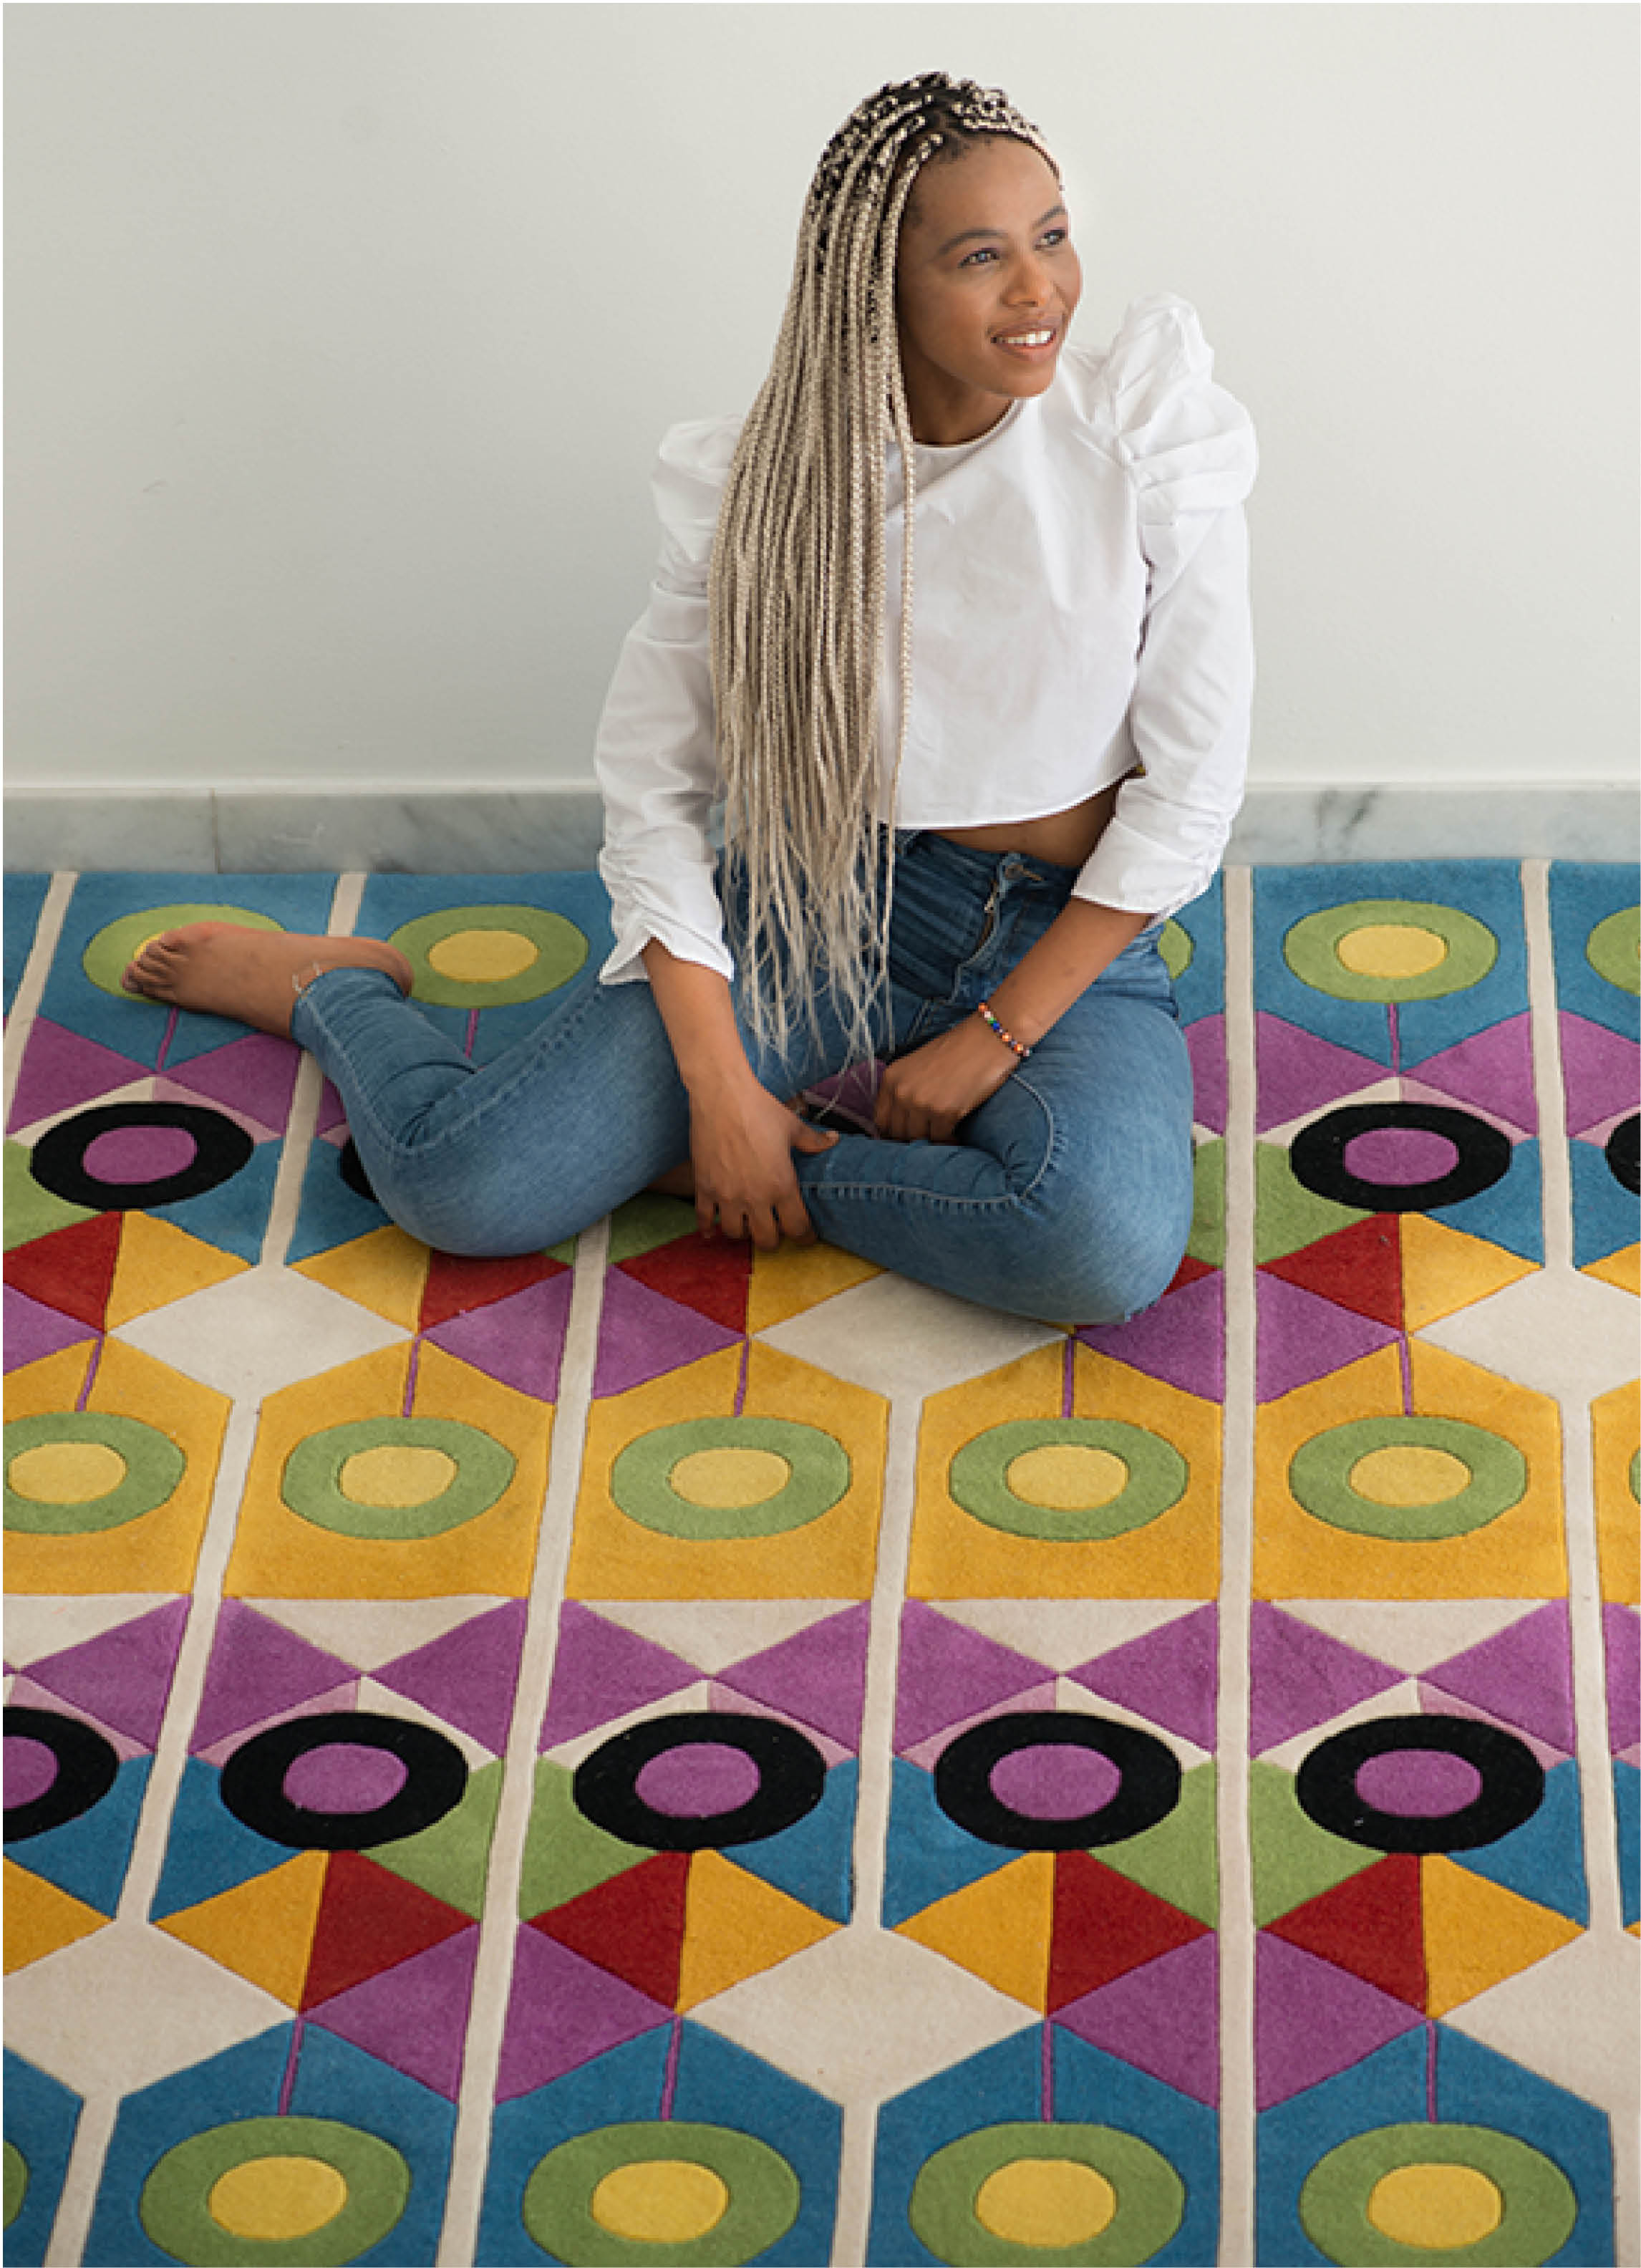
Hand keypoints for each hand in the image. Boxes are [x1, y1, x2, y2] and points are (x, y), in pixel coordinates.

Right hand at [690, 1081, 838, 1249]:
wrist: (722, 1096)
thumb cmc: (759, 1109)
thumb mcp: (792, 1126)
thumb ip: (813, 1141)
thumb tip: (833, 1139)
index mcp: (781, 1185)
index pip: (797, 1227)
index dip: (804, 1237)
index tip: (805, 1238)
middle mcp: (755, 1197)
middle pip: (766, 1240)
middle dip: (773, 1240)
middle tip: (774, 1233)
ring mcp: (726, 1195)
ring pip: (735, 1234)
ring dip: (742, 1232)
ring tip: (746, 1224)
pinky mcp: (704, 1187)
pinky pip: (703, 1218)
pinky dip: (707, 1227)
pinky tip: (711, 1231)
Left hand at [874, 1018, 1017, 1143]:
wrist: (987, 1039)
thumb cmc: (956, 1049)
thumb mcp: (917, 1065)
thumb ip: (904, 1089)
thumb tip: (902, 1119)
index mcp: (891, 1078)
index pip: (881, 1120)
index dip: (893, 1132)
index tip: (906, 1136)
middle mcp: (901, 1092)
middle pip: (898, 1133)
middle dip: (912, 1139)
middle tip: (927, 1140)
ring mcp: (922, 1103)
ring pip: (918, 1139)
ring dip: (931, 1142)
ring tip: (943, 1138)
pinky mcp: (944, 1112)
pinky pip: (940, 1139)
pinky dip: (949, 1141)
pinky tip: (956, 1137)